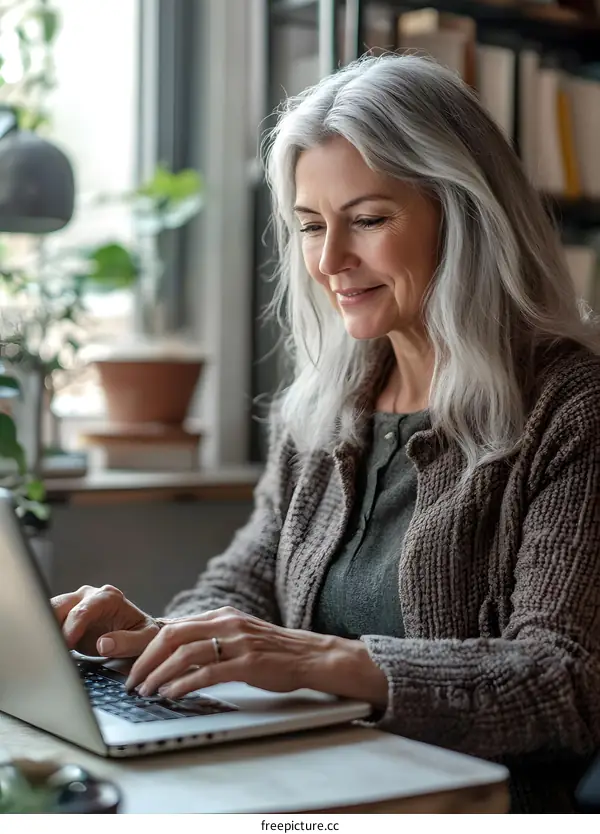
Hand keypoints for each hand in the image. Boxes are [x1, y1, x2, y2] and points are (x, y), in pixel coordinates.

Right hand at [51, 584, 159, 657]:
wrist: (139, 633)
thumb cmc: (143, 634)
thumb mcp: (145, 639)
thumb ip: (127, 641)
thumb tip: (104, 644)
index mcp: (109, 597)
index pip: (83, 610)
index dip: (72, 629)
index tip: (66, 646)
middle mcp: (90, 596)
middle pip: (61, 606)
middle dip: (52, 627)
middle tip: (50, 649)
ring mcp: (76, 603)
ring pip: (50, 610)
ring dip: (46, 629)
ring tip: (47, 650)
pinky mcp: (67, 615)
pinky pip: (48, 619)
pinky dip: (45, 632)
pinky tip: (46, 647)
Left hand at [125, 606, 388, 706]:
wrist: (310, 655)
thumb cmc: (272, 650)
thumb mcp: (238, 634)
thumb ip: (210, 637)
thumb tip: (173, 649)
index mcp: (220, 615)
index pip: (172, 624)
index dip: (142, 640)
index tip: (119, 652)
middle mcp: (226, 622)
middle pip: (172, 634)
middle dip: (143, 657)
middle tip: (127, 678)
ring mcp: (237, 641)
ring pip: (186, 652)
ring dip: (159, 673)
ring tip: (144, 690)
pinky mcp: (248, 663)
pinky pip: (208, 672)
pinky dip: (184, 683)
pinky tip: (170, 694)